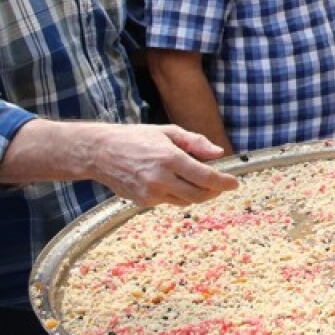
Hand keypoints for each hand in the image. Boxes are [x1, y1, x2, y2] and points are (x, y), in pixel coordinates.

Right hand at [88, 124, 239, 206]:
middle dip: (214, 191)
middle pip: (199, 195)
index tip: (235, 183)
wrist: (100, 153)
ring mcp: (150, 193)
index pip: (205, 177)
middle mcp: (160, 179)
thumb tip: (218, 153)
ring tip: (196, 179)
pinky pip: (169, 201)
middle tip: (220, 184)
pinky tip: (173, 181)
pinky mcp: (142, 202)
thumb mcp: (168, 132)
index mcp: (169, 158)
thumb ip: (196, 142)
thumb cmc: (136, 138)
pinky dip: (178, 194)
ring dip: (197, 193)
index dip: (224, 182)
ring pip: (185, 201)